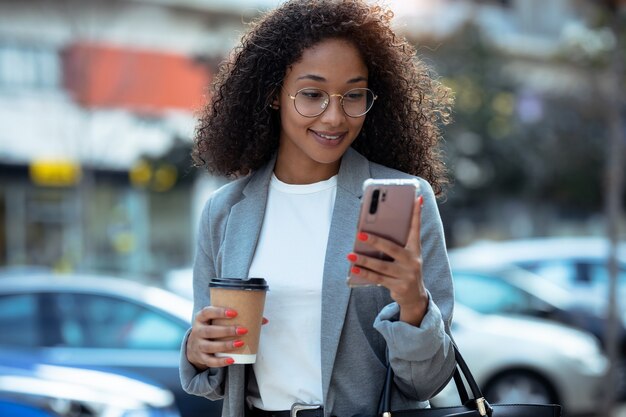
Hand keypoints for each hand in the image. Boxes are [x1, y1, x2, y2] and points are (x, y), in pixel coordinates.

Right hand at [186, 306, 267, 369]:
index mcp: (201, 318)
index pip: (207, 312)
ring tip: (240, 343)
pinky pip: (210, 361)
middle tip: (243, 330)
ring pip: (210, 346)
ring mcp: (197, 345)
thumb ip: (237, 318)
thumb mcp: (217, 321)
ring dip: (226, 345)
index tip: (234, 313)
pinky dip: (221, 361)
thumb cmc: (212, 328)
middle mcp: (197, 331)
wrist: (194, 345)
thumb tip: (264, 320)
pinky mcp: (201, 357)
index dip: (219, 312)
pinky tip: (232, 359)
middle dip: (227, 331)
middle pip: (210, 331)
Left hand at [347, 196, 427, 325]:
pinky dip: (365, 273)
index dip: (416, 214)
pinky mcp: (399, 286)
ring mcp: (406, 275)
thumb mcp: (406, 256)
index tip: (416, 199)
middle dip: (375, 241)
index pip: (416, 228)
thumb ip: (396, 244)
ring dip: (364, 260)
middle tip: (360, 234)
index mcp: (415, 249)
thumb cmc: (405, 270)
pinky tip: (355, 269)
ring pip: (382, 266)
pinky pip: (378, 278)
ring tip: (350, 255)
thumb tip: (372, 232)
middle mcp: (413, 261)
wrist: (415, 297)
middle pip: (392, 248)